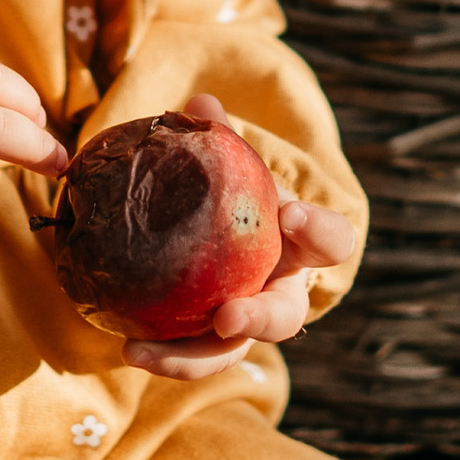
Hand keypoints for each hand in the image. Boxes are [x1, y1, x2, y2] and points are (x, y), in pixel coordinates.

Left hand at [119, 91, 357, 379]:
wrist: (221, 237)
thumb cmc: (235, 199)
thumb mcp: (233, 170)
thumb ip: (220, 140)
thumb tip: (198, 102)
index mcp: (300, 247)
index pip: (332, 241)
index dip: (318, 231)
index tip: (290, 215)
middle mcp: (280, 294)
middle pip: (285, 318)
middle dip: (260, 320)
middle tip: (227, 316)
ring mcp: (245, 326)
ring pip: (230, 352)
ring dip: (190, 357)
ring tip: (141, 352)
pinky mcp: (208, 344)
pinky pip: (190, 355)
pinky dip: (162, 354)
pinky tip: (127, 346)